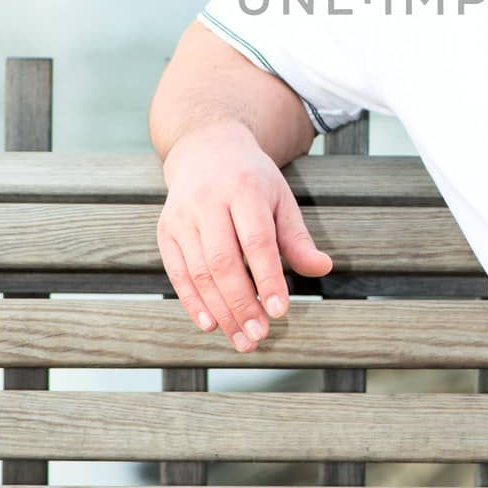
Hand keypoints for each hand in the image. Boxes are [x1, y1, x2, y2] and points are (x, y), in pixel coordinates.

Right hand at [157, 119, 332, 352]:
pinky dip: (192, 302)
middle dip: (242, 304)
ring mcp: (182, 216)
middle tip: (259, 335)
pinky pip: (177, 273)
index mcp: (244, 189)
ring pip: (199, 272)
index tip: (280, 311)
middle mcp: (208, 201)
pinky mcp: (165, 230)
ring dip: (221, 311)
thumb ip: (297, 238)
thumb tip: (322, 268)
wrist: (205, 148)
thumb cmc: (251, 179)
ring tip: (242, 338)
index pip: (257, 241)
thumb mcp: (280, 199)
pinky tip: (210, 324)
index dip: (268, 278)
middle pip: (223, 262)